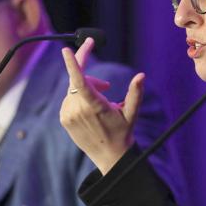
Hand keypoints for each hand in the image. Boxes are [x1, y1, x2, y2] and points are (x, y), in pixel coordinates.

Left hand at [59, 38, 144, 174]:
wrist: (109, 156)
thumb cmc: (123, 132)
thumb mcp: (131, 113)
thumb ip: (136, 93)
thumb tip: (141, 76)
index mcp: (94, 105)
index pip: (80, 80)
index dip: (73, 63)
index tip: (66, 50)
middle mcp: (78, 110)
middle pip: (78, 79)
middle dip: (93, 77)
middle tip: (108, 86)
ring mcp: (69, 115)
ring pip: (73, 88)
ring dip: (87, 88)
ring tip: (101, 101)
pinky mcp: (64, 119)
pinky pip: (69, 99)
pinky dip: (79, 97)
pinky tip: (90, 110)